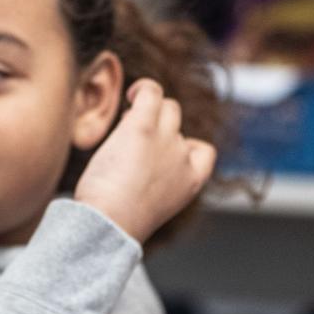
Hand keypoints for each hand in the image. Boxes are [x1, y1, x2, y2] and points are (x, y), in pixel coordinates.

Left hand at [73, 79, 216, 243]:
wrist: (109, 225)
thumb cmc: (116, 221)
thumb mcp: (150, 203)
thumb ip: (157, 179)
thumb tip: (142, 153)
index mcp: (191, 182)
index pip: (204, 151)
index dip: (185, 145)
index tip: (161, 155)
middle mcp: (183, 158)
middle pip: (177, 125)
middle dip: (157, 128)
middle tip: (129, 144)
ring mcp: (166, 139)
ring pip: (167, 106)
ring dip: (149, 109)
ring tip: (126, 123)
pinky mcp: (144, 125)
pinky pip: (151, 92)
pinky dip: (143, 89)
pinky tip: (130, 95)